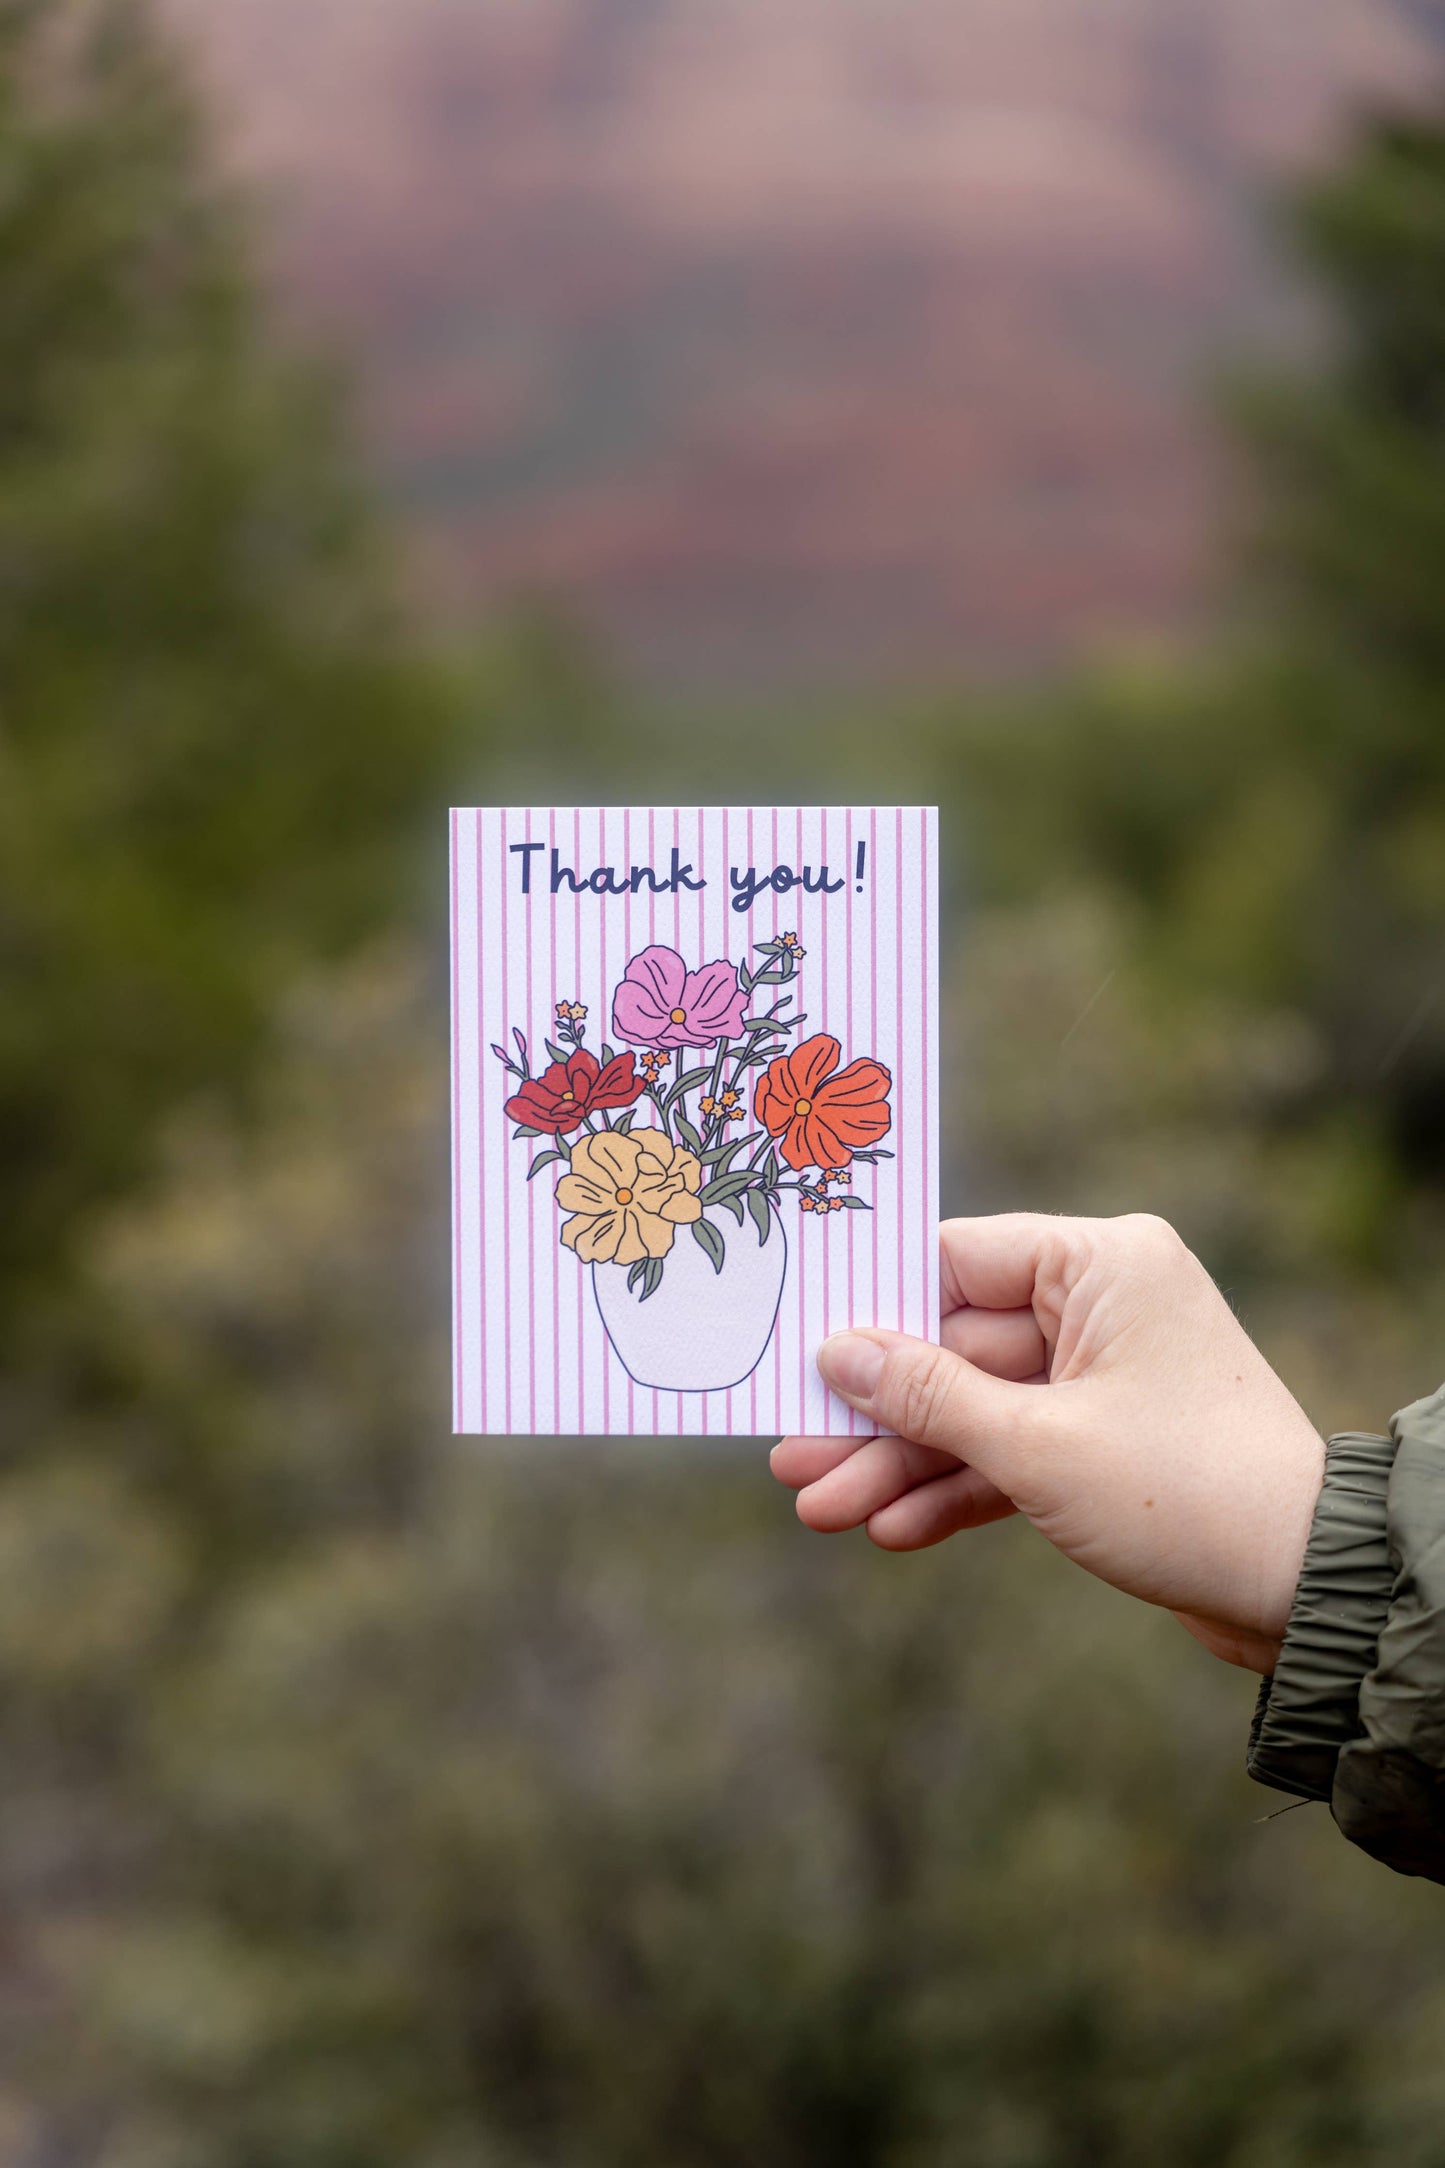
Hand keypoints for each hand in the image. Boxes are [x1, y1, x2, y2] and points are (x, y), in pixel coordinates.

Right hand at [771, 1213, 1324, 1672]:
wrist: (1304, 1589)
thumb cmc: (1182, 1492)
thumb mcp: (1035, 1444)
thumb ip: (927, 1394)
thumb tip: (837, 1350)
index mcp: (1101, 1264)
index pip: (955, 1261)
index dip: (872, 1309)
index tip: (797, 1346)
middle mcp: (1102, 1305)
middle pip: (954, 1347)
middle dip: (876, 1416)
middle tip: (791, 1459)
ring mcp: (1104, 1375)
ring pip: (977, 1408)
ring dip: (903, 1463)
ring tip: (821, 1508)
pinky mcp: (1106, 1441)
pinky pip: (1013, 1451)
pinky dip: (959, 1487)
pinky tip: (891, 1528)